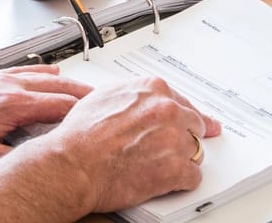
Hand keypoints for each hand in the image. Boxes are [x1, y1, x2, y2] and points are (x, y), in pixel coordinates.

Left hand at [0, 65, 92, 174]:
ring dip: (67, 82)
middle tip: (104, 100)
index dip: (84, 112)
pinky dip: (43, 72)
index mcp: (12, 104)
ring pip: (42, 76)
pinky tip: (50, 72)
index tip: (101, 117)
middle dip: (83, 94)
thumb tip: (35, 163)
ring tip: (86, 89)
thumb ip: (10, 160)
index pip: (60, 105)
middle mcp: (8, 86)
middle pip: (57, 86)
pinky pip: (24, 70)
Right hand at [40, 77, 222, 213]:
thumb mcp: (104, 95)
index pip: (182, 101)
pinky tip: (169, 180)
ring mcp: (174, 140)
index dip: (183, 116)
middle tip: (171, 148)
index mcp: (152, 90)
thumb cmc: (81, 134)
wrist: (74, 164)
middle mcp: (167, 110)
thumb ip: (132, 95)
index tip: (197, 121)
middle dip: (184, 136)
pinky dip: (183, 181)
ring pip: (195, 151)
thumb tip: (140, 99)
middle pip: (194, 124)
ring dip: (182, 159)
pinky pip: (193, 177)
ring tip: (159, 165)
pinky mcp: (175, 170)